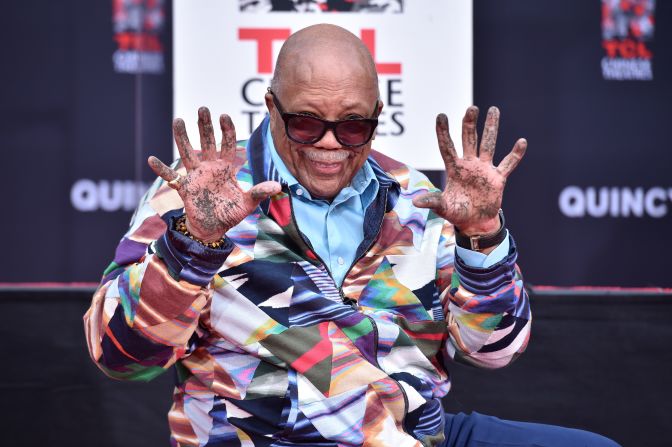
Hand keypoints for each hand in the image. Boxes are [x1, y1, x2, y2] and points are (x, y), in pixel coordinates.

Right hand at [148, 107, 280, 241]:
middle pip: (207, 142)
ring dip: (182, 137)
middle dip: (205, 126)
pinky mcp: (184, 187)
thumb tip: (277, 185)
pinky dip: (161, 169)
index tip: (224, 115)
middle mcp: (209, 168)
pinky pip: (171, 176)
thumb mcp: (247, 203)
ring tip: (178, 120)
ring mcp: (195, 176)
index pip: (227, 145)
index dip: (226, 131)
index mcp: (225, 169)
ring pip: (187, 152)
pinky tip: (151, 159)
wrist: (213, 229)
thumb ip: (259, 192)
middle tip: (203, 108)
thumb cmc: (230, 214)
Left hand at [413, 106, 526, 234]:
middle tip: (471, 108)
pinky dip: (515, 154)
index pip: (447, 147)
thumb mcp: (443, 207)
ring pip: (488, 144)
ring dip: (491, 128)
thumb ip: (432, 201)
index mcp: (454, 169)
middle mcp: (469, 165)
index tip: (441, 115)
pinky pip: (508, 164)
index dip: (443, 132)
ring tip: (493, 109)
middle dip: (470, 124)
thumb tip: (415, 201)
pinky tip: (522, 141)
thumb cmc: (456, 213)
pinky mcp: (498, 178)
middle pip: (469, 139)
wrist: (475, 223)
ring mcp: (484, 169)